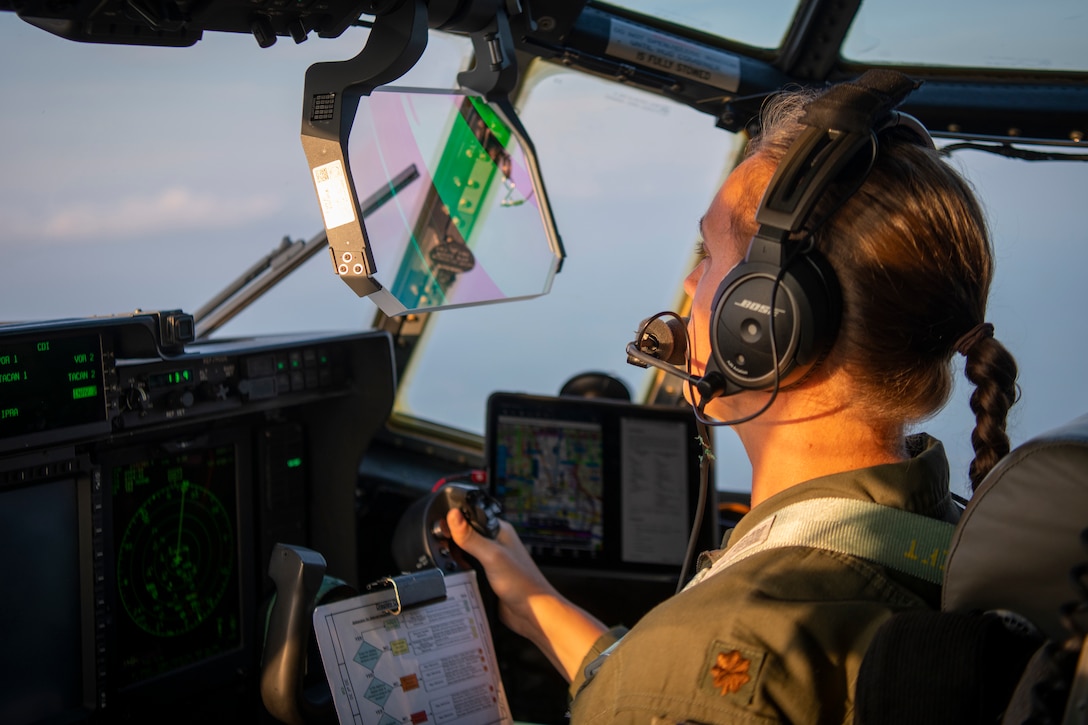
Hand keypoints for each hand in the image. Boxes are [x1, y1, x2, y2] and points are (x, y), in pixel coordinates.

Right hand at [446, 509, 607, 680]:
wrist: (532, 614)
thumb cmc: (522, 583)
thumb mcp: (492, 556)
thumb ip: (471, 537)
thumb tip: (453, 515)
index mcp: (499, 531)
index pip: (471, 517)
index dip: (454, 520)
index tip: (437, 527)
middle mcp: (495, 544)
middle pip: (465, 536)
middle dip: (451, 542)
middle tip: (436, 548)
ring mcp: (490, 562)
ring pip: (464, 555)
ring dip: (454, 559)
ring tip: (441, 562)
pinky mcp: (486, 578)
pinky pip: (468, 571)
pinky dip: (459, 573)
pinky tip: (450, 576)